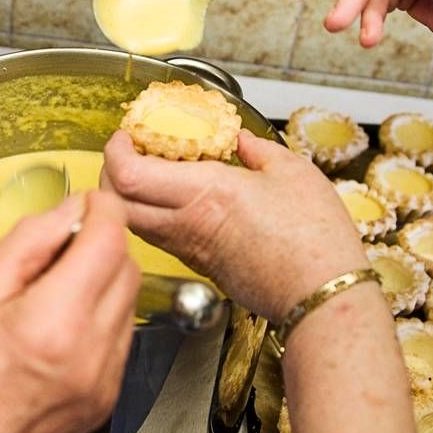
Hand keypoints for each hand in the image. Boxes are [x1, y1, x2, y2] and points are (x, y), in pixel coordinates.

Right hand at [0, 191, 139, 432]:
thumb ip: (29, 241)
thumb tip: (68, 209)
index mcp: (55, 321)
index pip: (109, 241)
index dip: (101, 208)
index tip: (85, 200)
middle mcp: (92, 353)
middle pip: (128, 268)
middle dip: (102, 243)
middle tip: (59, 243)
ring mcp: (104, 381)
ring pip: (129, 302)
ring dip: (102, 280)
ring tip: (50, 290)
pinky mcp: (106, 400)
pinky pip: (119, 338)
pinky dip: (99, 318)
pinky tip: (56, 325)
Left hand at [101, 130, 365, 322]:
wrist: (322, 295)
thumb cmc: (314, 237)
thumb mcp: (292, 172)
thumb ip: (258, 150)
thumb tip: (241, 140)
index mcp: (203, 193)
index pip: (128, 175)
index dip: (114, 152)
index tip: (126, 136)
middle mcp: (185, 225)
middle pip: (117, 204)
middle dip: (110, 175)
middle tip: (128, 154)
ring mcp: (190, 251)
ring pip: (135, 224)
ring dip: (130, 198)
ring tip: (153, 174)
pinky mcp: (201, 268)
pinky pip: (161, 239)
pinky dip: (154, 217)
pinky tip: (179, 202)